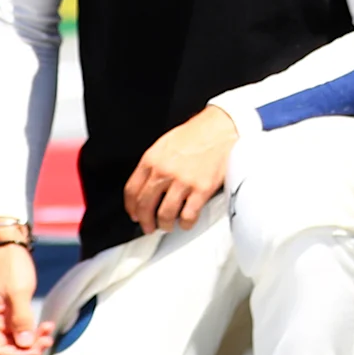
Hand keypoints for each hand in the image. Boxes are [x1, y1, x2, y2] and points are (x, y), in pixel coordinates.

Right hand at [0, 241, 50, 354]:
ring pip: (17, 341)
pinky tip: (47, 326)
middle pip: (9, 349)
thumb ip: (21, 318)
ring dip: (33, 341)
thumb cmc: (12, 267)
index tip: (37, 350)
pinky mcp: (11, 313)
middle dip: (29, 349)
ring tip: (50, 331)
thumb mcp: (18, 292)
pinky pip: (21, 330)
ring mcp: (2, 319)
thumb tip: (25, 344)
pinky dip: (33, 331)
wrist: (10, 249)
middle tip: (48, 340)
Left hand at [122, 105, 238, 233]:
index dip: (132, 208)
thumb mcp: (165, 144)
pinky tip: (186, 223)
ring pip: (165, 214)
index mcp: (152, 160)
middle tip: (148, 227)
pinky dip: (186, 224)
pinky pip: (189, 215)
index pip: (132, 191)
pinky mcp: (202, 189)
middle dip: (145, 221)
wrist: (221, 128)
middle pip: (145, 206)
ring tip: (168, 226)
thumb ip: (154, 164)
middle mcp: (164, 172)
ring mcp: (183, 181)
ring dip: (164, 225)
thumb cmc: (196, 134)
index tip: (135, 214)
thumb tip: (147, 186)